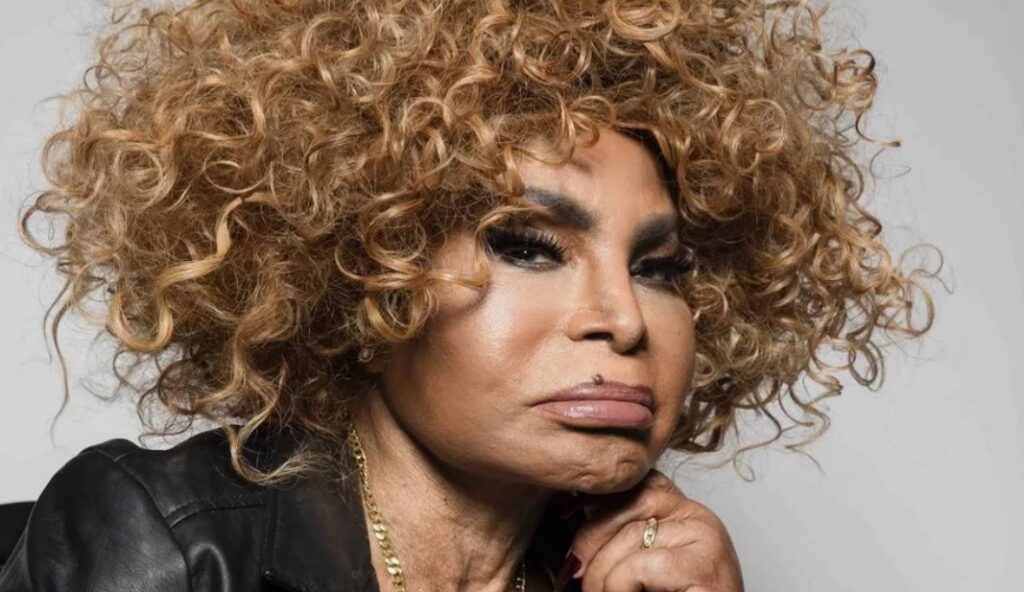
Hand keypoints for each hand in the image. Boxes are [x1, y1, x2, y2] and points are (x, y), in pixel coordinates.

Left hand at [555, 470, 743, 591]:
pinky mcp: (705, 566)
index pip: (634, 482)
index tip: (567, 516)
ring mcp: (706, 538)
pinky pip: (640, 566)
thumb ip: (616, 536)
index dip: (597, 498)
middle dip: (591, 538)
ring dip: (601, 575)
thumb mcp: (637, 563)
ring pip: (630, 536)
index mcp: (684, 512)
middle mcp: (700, 517)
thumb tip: (569, 509)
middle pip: (629, 500)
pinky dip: (620, 588)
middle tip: (574, 571)